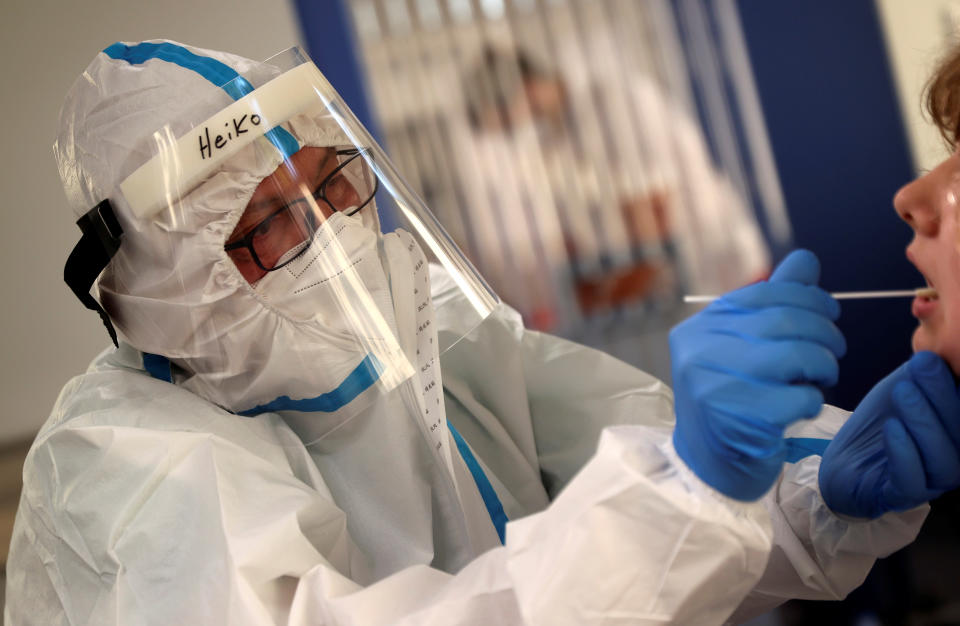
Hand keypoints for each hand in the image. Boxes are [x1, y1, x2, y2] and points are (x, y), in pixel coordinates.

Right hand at [671, 250, 845, 499]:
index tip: (829, 313)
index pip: (762, 294)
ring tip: (820, 378)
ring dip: (823, 366)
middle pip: (783, 321)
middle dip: (823, 333)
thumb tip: (805, 260)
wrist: (707, 467)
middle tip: (833, 351)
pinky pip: (801, 396)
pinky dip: (812, 400)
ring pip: (797, 355)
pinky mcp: (741, 419)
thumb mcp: (742, 347)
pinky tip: (800, 407)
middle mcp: (699, 352)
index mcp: (698, 329)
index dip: (807, 298)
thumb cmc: (730, 401)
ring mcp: (716, 386)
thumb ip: (773, 304)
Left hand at [819, 351, 959, 518]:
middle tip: (922, 364)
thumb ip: (926, 370)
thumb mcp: (903, 388)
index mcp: (957, 434)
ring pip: (942, 458)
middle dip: (943, 395)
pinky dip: (904, 452)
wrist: (842, 462)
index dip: (956, 388)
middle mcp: (953, 459)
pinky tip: (893, 427)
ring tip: (903, 391)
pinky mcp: (902, 496)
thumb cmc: (881, 423)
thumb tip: (942, 342)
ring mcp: (931, 482)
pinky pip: (912, 481)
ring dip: (923, 420)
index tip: (939, 356)